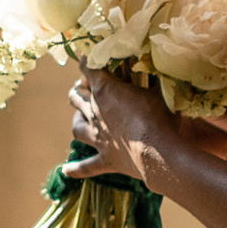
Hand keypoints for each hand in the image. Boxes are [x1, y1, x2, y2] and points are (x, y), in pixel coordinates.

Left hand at [66, 69, 181, 185]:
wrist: (160, 153)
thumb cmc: (160, 116)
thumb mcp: (158, 89)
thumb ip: (151, 77)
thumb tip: (155, 65)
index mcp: (105, 90)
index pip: (89, 69)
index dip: (87, 61)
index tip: (88, 57)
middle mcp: (95, 113)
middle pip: (76, 96)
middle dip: (80, 89)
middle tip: (87, 86)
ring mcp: (98, 138)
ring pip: (76, 127)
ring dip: (76, 120)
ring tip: (79, 118)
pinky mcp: (106, 159)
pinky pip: (86, 166)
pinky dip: (75, 168)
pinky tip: (65, 170)